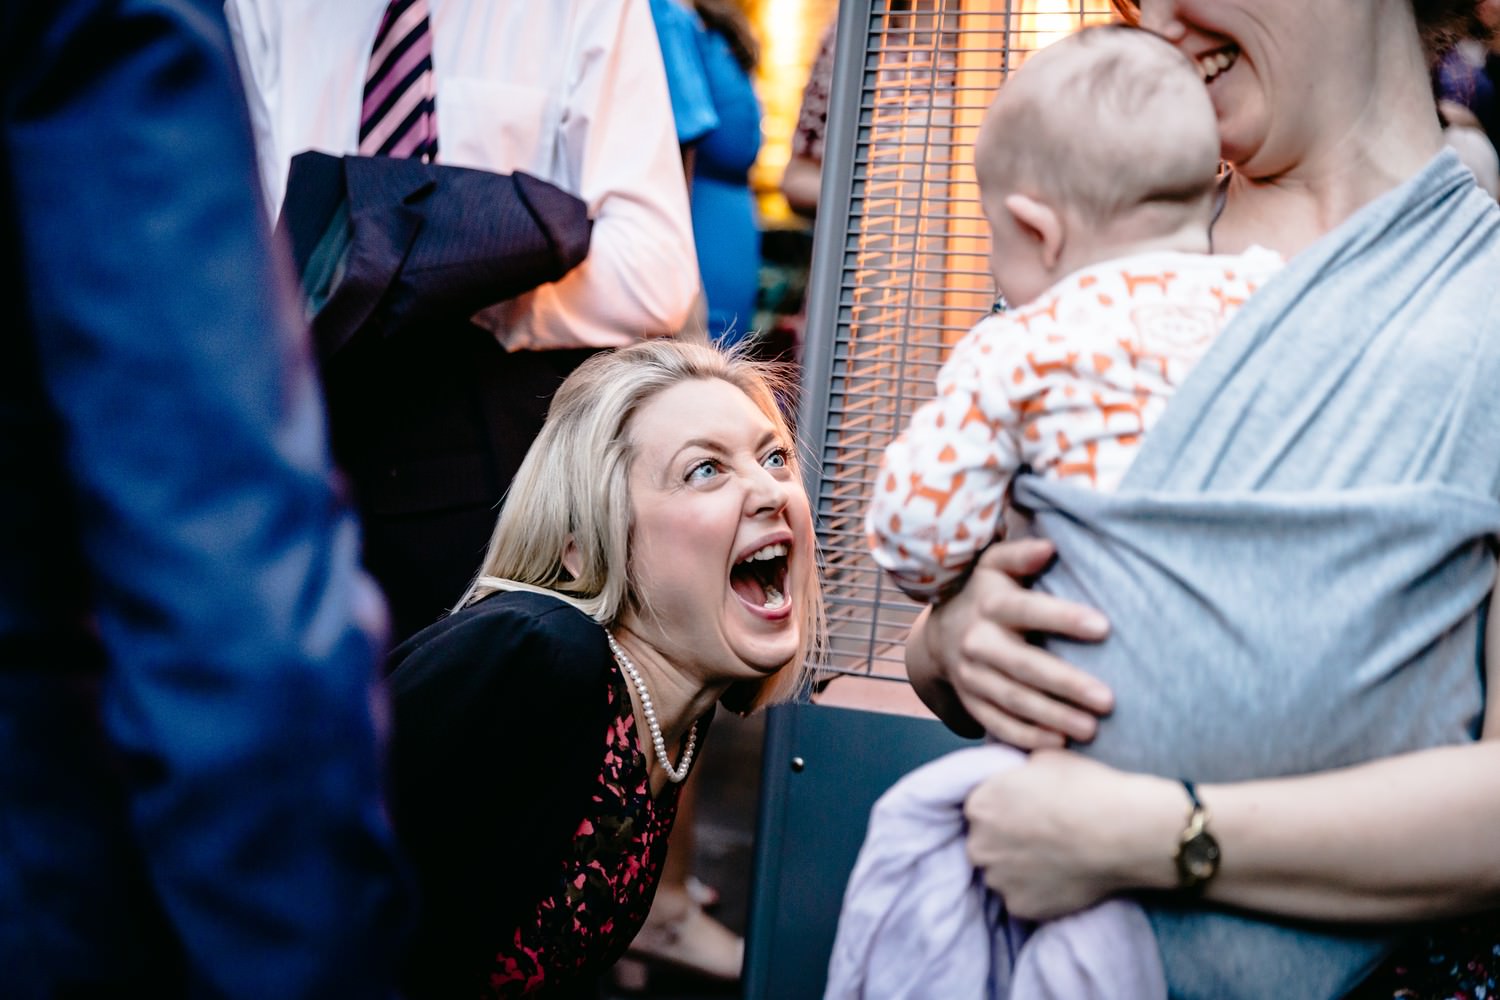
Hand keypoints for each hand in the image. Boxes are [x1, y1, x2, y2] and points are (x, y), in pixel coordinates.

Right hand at [920, 539, 1112, 747]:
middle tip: (1107, 700)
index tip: (1104, 627)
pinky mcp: (971, 702)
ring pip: (1013, 700)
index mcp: (989, 604)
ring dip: (1052, 716)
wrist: (939, 632)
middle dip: (1066, 683)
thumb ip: (1019, 554)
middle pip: (1023, 665)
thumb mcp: (993, 564)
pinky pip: (997, 723)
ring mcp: (971, 676)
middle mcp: (977, 641)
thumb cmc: (984, 592)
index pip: (1027, 609)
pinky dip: (1026, 736)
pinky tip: (1058, 743)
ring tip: (1091, 729)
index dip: (1063, 617)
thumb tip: (1049, 547)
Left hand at [963, 750, 1178, 919]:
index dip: (1005, 809)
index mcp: (979, 804)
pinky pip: (1022, 898)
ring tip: (1055, 858)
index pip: (981, 808)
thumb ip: (1017, 772)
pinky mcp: (1021, 907)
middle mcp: (979, 844)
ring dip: (1018, 868)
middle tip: (1042, 836)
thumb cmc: (1085, 788)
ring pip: (1001, 873)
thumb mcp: (1044, 758)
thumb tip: (1018, 775)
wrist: (1121, 832)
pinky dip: (1037, 891)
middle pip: (985, 843)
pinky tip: (1061, 877)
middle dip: (1006, 840)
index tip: (1027, 812)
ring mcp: (999, 879)